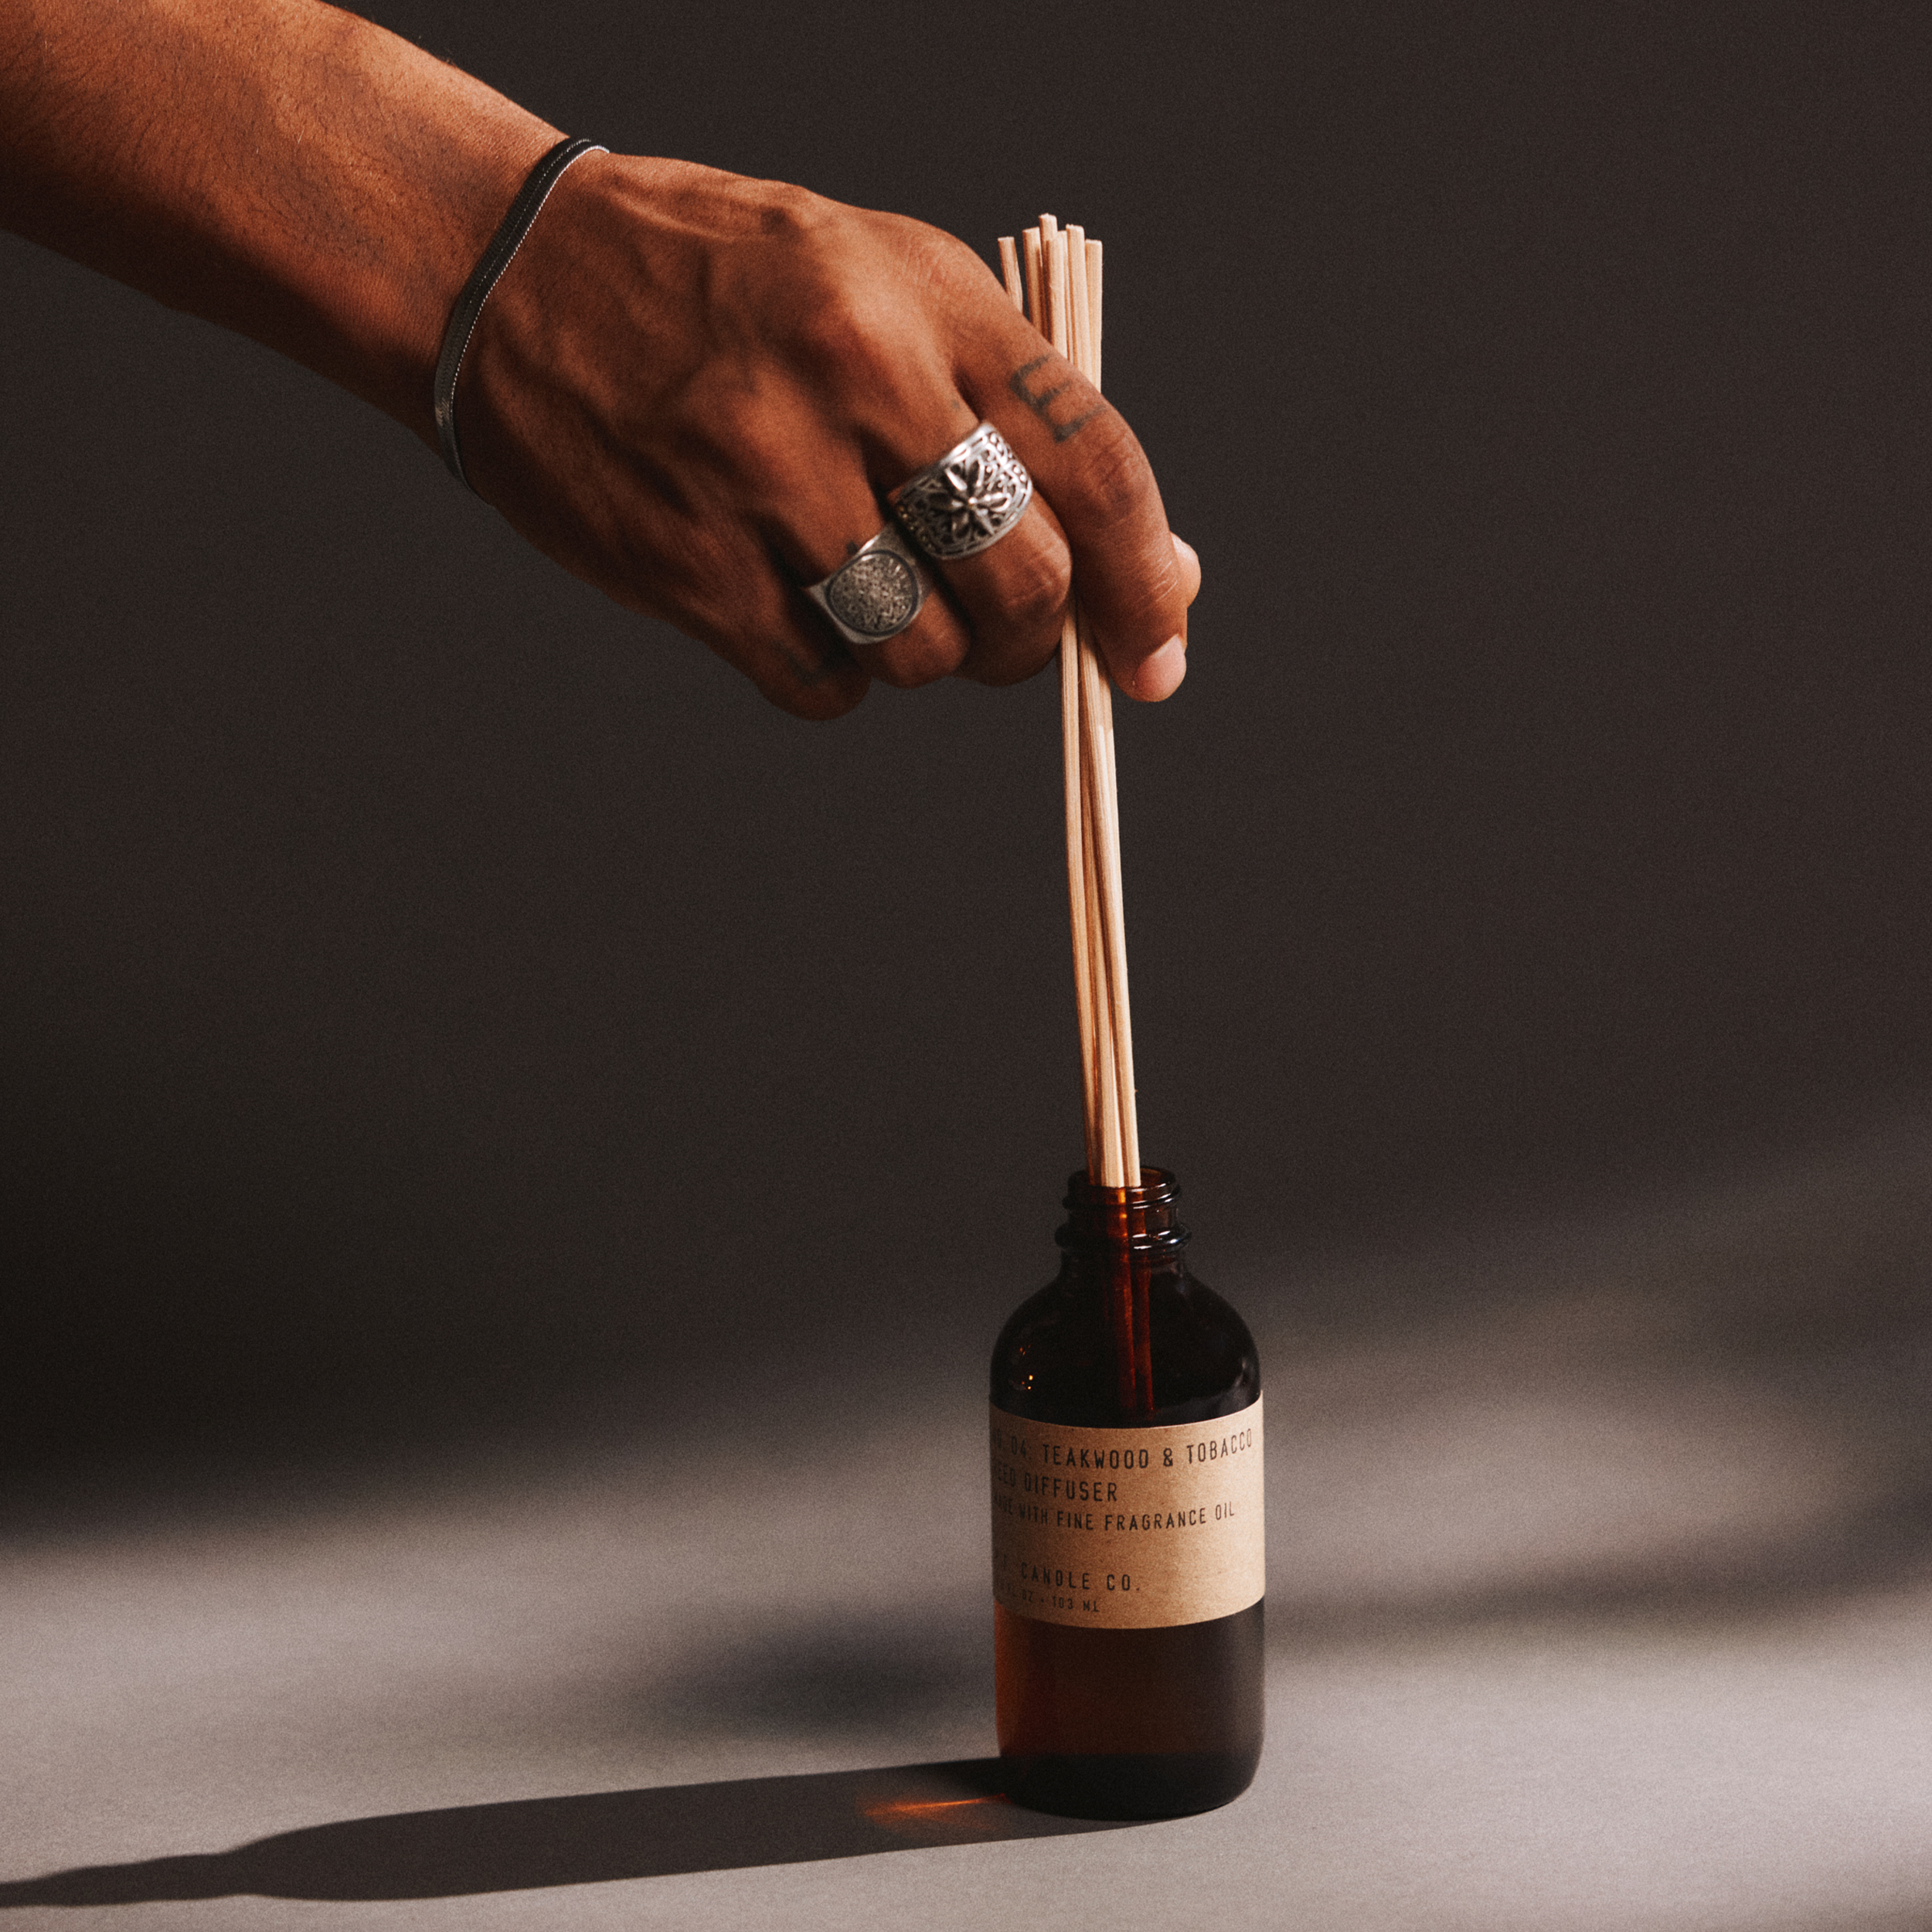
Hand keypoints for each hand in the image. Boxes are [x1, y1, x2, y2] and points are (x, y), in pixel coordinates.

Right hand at [457, 156, 1201, 718]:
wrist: (513, 272)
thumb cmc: (730, 286)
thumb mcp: (890, 288)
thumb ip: (1021, 416)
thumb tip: (1158, 574)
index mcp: (923, 300)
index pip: (1095, 465)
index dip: (1144, 581)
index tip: (1157, 653)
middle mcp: (851, 381)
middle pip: (1023, 583)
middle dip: (1035, 637)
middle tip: (1002, 626)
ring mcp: (763, 479)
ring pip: (924, 653)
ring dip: (925, 655)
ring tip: (874, 589)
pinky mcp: (689, 567)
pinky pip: (824, 686)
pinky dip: (837, 676)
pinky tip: (800, 607)